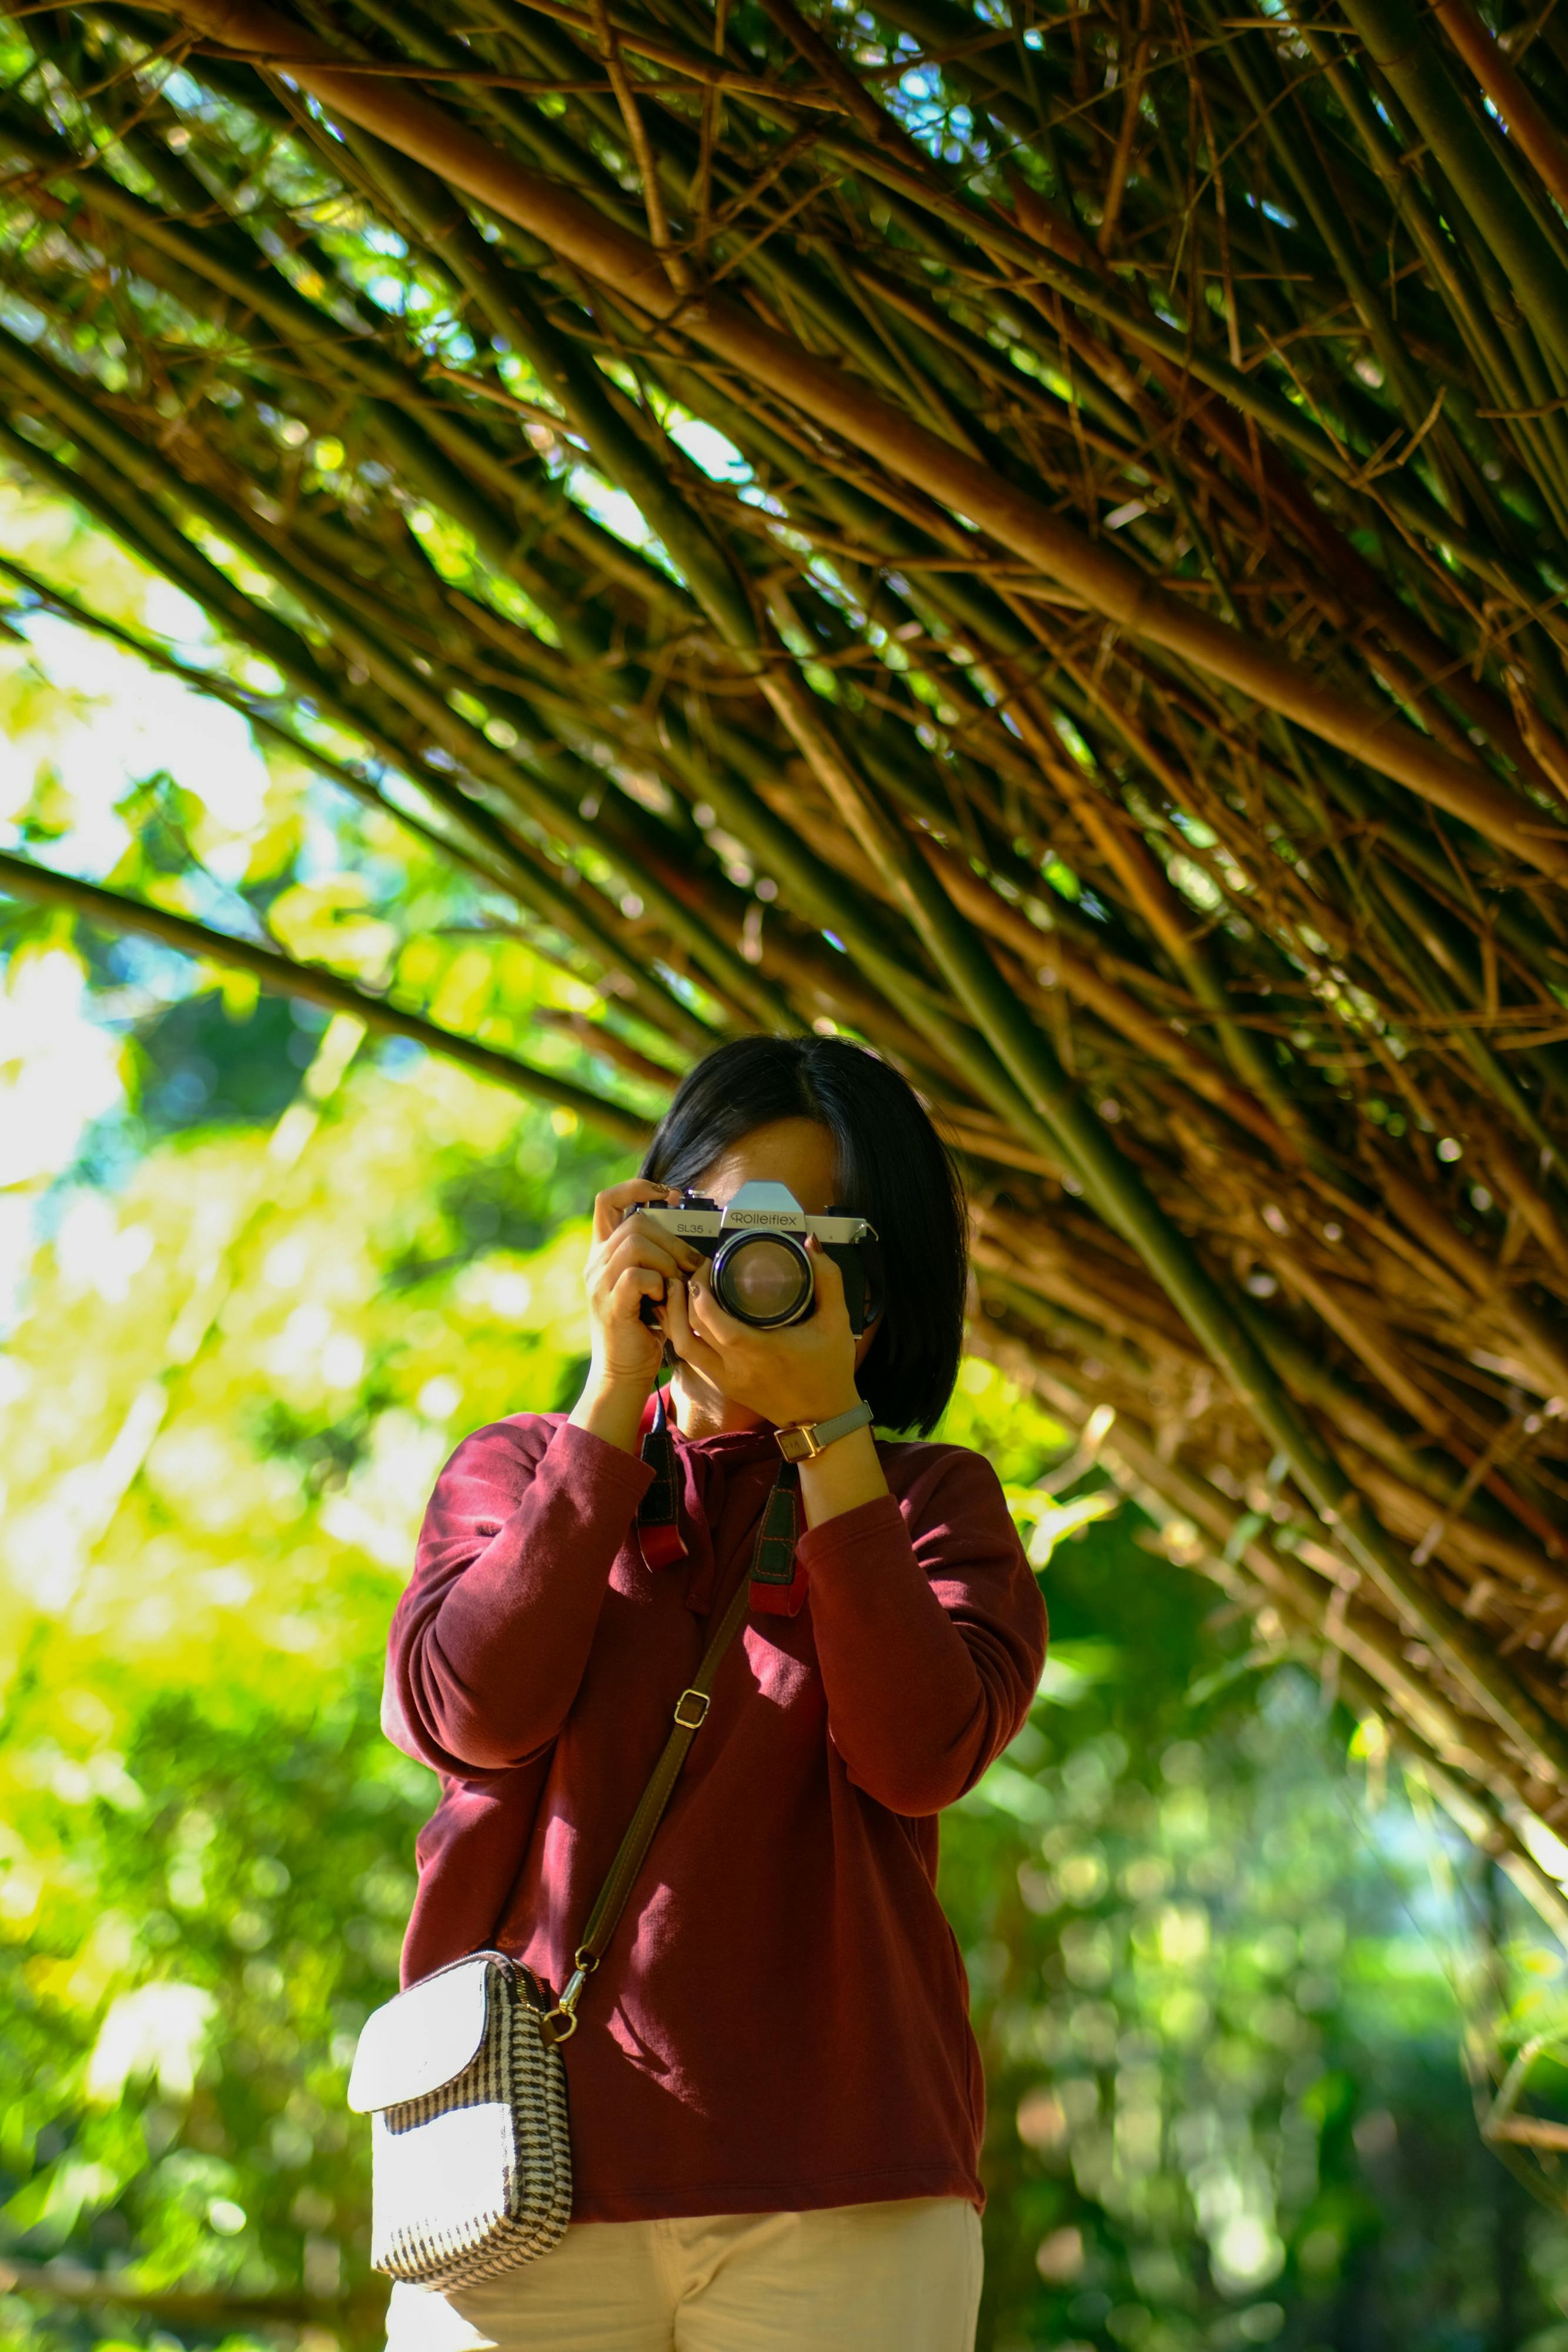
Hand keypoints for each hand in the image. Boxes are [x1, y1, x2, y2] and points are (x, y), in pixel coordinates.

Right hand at [570, 1180, 700, 1452]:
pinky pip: (637, 1275)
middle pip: (635, 1220)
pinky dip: (659, 1284)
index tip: (670, 1196)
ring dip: (668, 1261)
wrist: (624, 1372)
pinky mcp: (610, 1304)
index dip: (638, 1187)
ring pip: (636, 1243)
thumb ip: (659, 1258)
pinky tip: (664, 1300)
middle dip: (673, 1238)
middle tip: (692, 1264)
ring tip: (677, 1285)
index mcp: (604, 1253)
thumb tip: (695, 1234)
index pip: (608, 1200)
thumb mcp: (652, 1285)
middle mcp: (596, 1263)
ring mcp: (599, 1282)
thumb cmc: (646, 1329)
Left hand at [660, 1236, 861, 1430]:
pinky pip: (692, 1359)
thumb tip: (811, 1243)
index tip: (707, 1266)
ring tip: (681, 1291)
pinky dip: (684, 1335)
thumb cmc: (831, 1370)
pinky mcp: (725, 1386)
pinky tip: (688, 1315)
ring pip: (683, 1348)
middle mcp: (736, 1367)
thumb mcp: (837, 1322)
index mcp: (760, 1350)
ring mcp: (726, 1380)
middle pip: (692, 1330)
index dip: (701, 1292)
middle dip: (685, 1296)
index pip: (714, 1321)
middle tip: (695, 1272)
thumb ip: (828, 1279)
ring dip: (676, 1318)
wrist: (824, 1420)